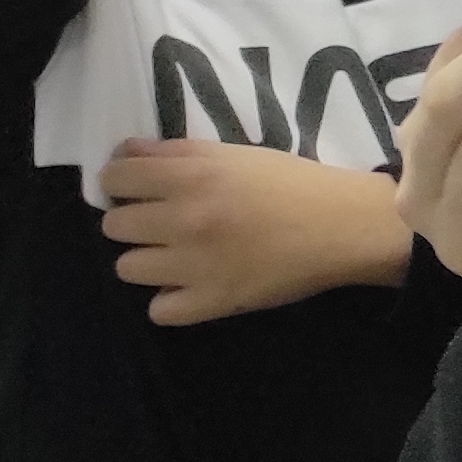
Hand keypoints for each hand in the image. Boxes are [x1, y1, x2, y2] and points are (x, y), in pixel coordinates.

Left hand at [99, 141, 416, 323]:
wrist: (348, 225)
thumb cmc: (293, 183)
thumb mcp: (236, 154)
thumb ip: (177, 151)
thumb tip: (123, 153)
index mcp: (191, 176)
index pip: (113, 179)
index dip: (121, 183)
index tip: (139, 189)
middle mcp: (184, 220)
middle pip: (114, 226)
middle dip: (135, 222)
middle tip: (164, 222)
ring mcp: (195, 265)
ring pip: (127, 269)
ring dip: (149, 261)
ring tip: (178, 256)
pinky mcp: (213, 301)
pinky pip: (159, 310)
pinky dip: (171, 300)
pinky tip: (192, 286)